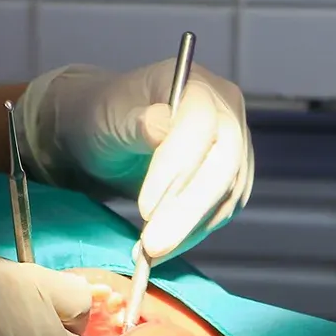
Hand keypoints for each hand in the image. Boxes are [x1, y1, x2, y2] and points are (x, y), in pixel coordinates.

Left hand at [16, 62, 254, 261]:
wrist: (106, 134)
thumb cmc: (103, 116)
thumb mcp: (108, 115)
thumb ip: (135, 120)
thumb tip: (161, 124)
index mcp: (196, 84)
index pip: (201, 125)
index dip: (178, 167)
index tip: (147, 207)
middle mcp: (225, 111)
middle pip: (223, 164)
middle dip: (188, 210)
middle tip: (154, 245)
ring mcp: (232, 146)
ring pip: (227, 194)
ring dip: (190, 228)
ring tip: (152, 251)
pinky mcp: (229, 178)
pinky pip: (221, 210)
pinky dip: (194, 233)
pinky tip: (166, 247)